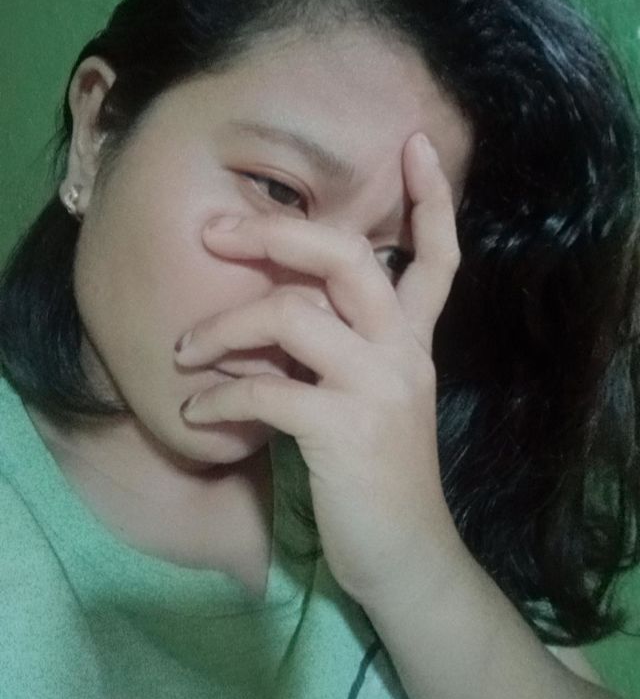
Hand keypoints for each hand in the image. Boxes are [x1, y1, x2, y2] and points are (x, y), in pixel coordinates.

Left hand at [175, 132, 462, 605]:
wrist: (407, 556)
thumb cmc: (379, 474)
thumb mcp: (376, 397)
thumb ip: (347, 346)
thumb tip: (284, 307)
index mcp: (413, 340)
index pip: (439, 256)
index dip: (433, 198)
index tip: (417, 142)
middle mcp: (404, 351)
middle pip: (349, 258)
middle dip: (277, 234)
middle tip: (214, 233)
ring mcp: (378, 388)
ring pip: (291, 316)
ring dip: (223, 327)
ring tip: (184, 351)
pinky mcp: (345, 432)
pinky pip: (264, 390)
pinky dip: (218, 396)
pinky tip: (194, 411)